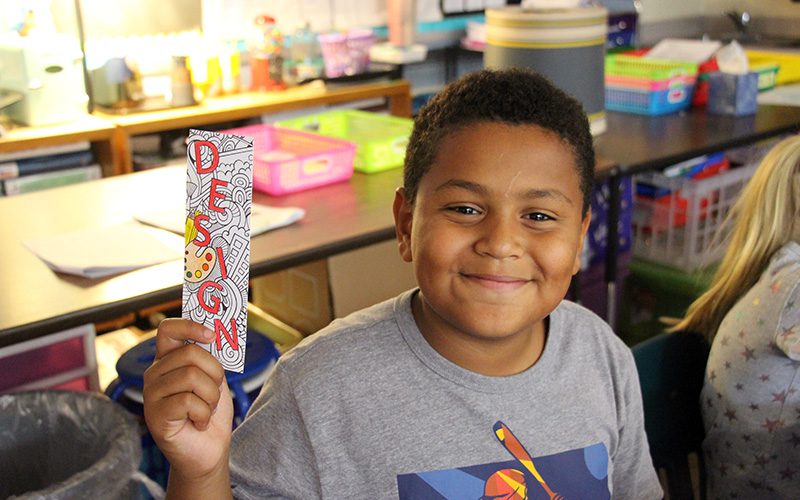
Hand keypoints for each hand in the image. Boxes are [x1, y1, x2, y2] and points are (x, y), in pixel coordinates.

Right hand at [143, 318, 233, 479]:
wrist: (209, 449)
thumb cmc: (210, 411)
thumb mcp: (214, 378)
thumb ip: (211, 356)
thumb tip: (217, 331)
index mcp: (167, 360)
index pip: (168, 329)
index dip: (190, 325)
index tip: (211, 335)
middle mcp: (155, 373)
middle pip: (190, 353)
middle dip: (214, 373)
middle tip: (213, 391)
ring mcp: (151, 394)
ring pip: (192, 377)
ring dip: (211, 396)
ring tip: (206, 409)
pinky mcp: (155, 416)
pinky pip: (188, 401)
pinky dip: (204, 414)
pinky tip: (198, 422)